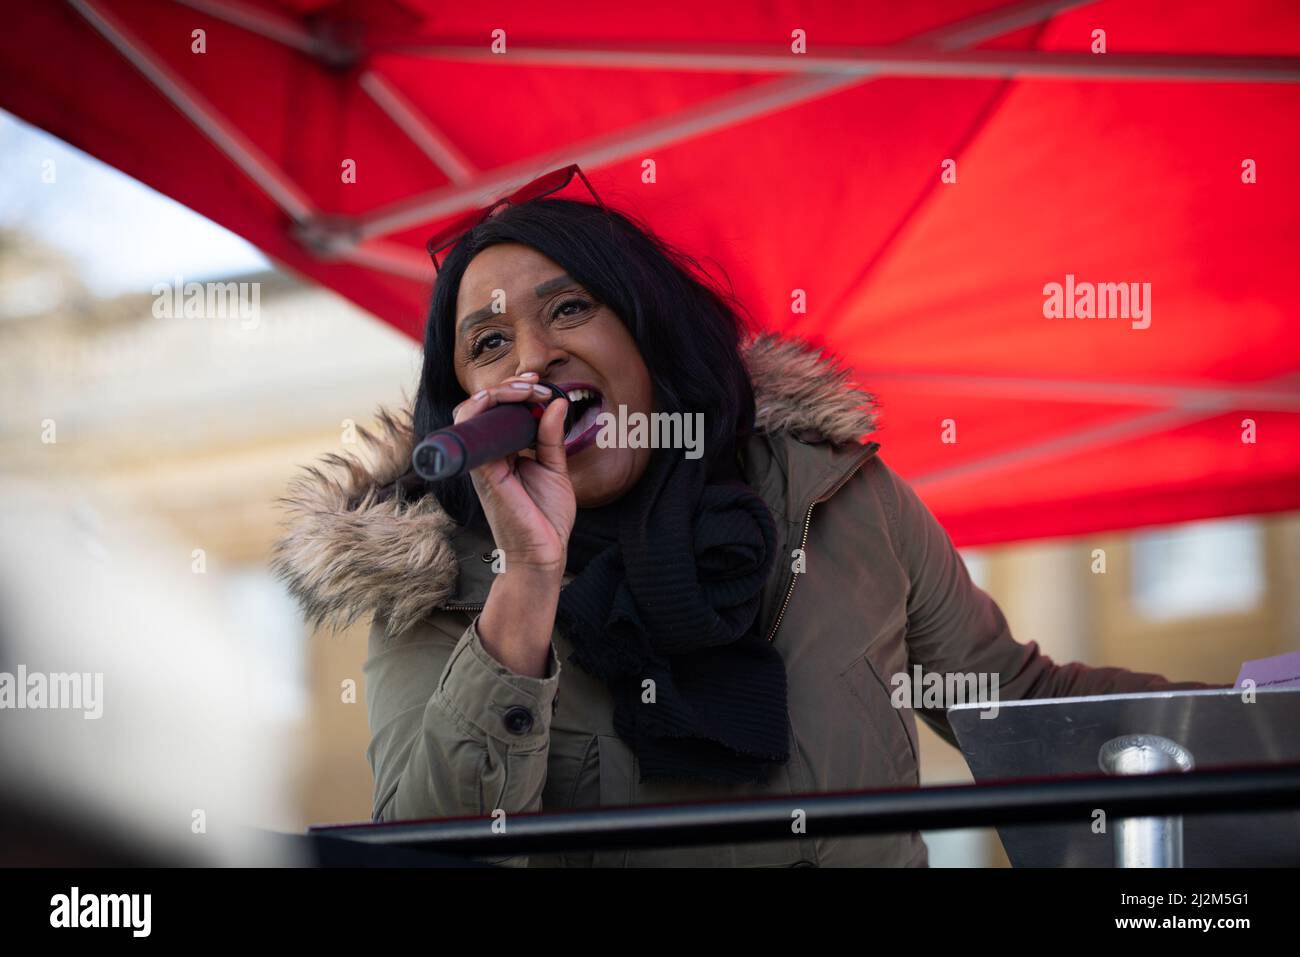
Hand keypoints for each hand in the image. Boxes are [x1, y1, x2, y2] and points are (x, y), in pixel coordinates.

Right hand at [452, 374, 573, 577]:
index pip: (495, 412)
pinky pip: (473, 436)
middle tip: (535, 385)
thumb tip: (556, 403)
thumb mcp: (554, 468)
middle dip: (507, 387)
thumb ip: (551, 437)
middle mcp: (487, 456)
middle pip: (479, 407)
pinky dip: (485, 411)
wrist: (544, 554)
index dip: (514, 391)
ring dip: (498, 393)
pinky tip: (511, 402)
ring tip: (527, 390)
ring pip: (470, 414)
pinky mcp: (484, 475)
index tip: (540, 386)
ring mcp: (482, 465)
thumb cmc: (546, 517)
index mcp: (502, 454)